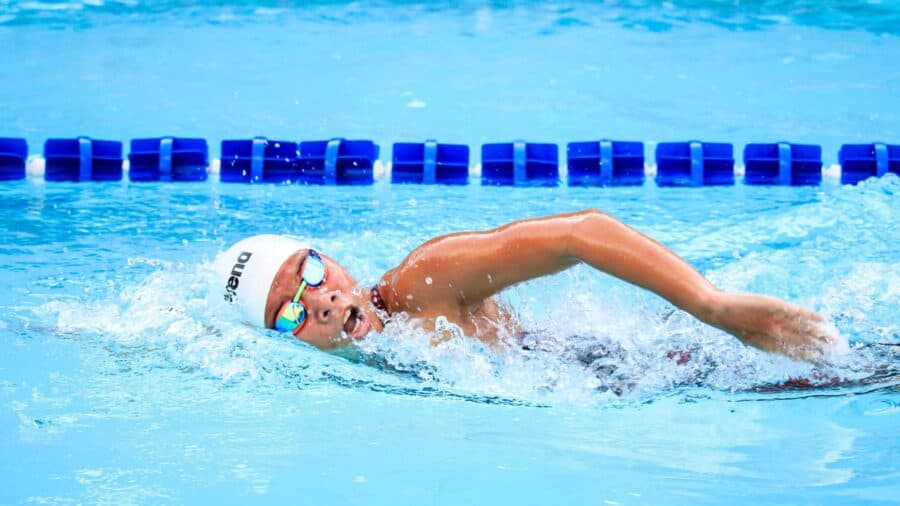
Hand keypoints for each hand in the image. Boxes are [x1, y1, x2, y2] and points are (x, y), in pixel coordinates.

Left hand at [706, 291, 847, 361]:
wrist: (716, 310)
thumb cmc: (732, 323)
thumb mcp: (748, 336)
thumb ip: (764, 342)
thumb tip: (775, 346)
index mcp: (768, 346)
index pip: (795, 356)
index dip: (812, 359)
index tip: (825, 362)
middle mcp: (774, 336)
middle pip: (804, 345)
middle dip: (822, 350)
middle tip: (839, 352)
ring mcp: (774, 321)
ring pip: (804, 330)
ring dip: (822, 335)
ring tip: (836, 339)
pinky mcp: (773, 307)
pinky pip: (796, 313)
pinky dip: (811, 317)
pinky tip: (823, 320)